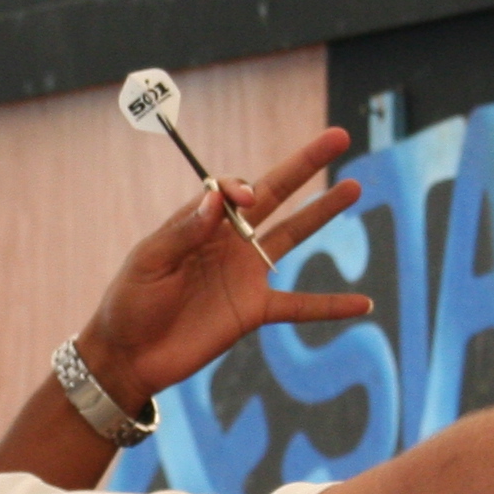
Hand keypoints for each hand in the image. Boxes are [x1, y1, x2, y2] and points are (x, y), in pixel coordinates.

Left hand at [79, 126, 370, 412]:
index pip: (232, 191)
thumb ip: (183, 233)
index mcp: (198, 224)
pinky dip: (331, 306)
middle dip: (304, 165)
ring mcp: (245, 275)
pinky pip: (300, 306)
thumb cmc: (129, 303)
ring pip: (293, 236)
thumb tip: (216, 200)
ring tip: (354, 187)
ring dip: (323, 212)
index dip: (242, 188)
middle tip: (338, 136)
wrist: (128, 357)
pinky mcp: (253, 311)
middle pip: (275, 195)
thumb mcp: (148, 263)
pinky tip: (364, 301)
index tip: (245, 198)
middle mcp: (228, 242)